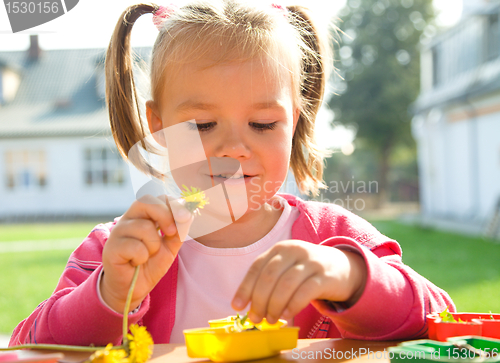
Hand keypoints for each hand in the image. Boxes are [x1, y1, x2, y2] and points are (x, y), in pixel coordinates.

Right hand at [101, 195, 192, 313]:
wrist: (133, 288)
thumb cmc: (150, 263)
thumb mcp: (171, 246)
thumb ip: (180, 229)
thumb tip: (189, 212)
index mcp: (143, 215)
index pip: (157, 197)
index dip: (173, 203)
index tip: (185, 217)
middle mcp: (129, 219)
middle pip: (146, 202)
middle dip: (165, 216)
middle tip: (171, 233)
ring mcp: (118, 232)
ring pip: (144, 228)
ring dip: (153, 246)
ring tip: (147, 255)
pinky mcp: (111, 248)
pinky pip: (135, 247)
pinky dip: (141, 257)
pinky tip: (135, 262)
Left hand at [231, 240, 366, 323]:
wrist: (342, 267)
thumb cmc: (306, 271)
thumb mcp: (286, 268)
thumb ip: (269, 280)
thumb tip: (248, 305)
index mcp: (279, 249)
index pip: (257, 267)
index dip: (245, 288)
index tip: (237, 306)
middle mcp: (294, 250)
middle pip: (269, 277)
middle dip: (259, 300)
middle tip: (255, 318)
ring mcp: (311, 262)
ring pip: (286, 284)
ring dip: (274, 306)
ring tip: (270, 320)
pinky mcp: (325, 276)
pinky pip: (305, 292)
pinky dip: (292, 306)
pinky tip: (286, 315)